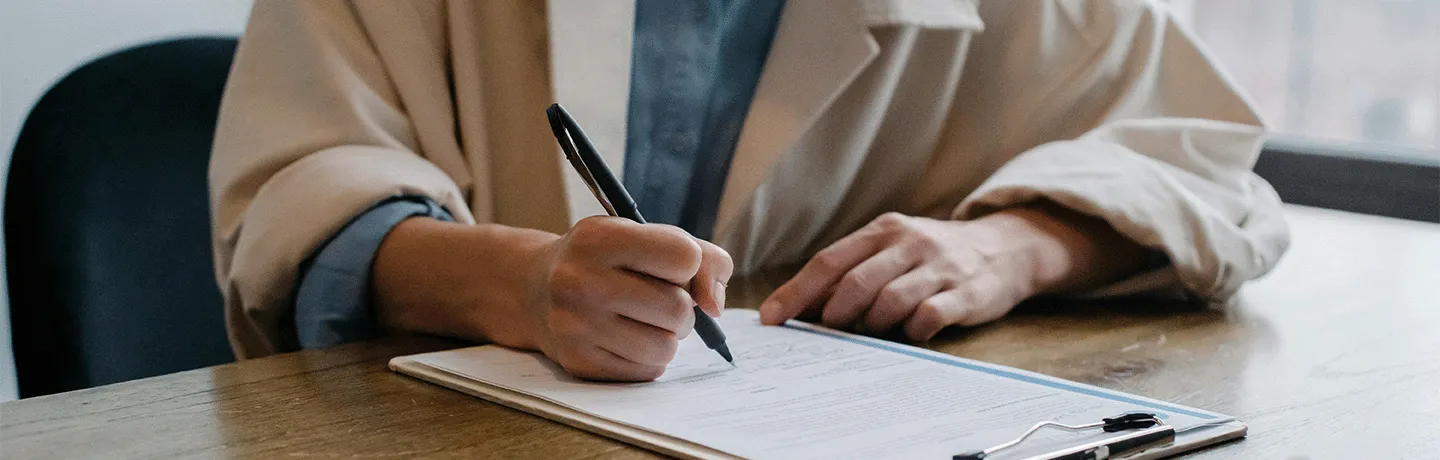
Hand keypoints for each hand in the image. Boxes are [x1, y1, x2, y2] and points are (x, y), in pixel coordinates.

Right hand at [372, 217, 731, 381]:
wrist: (532, 288)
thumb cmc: (604, 259)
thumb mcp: (643, 236)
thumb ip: (701, 257)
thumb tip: (715, 306)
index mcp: (599, 238)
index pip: (684, 257)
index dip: (688, 265)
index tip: (669, 267)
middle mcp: (579, 280)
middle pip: (678, 308)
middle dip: (682, 307)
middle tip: (660, 299)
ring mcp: (574, 325)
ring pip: (666, 347)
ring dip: (668, 337)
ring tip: (646, 321)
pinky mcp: (577, 362)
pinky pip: (646, 371)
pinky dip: (648, 357)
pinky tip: (627, 338)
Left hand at [758, 208, 1143, 340]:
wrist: (1006, 247)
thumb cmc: (932, 255)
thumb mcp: (893, 247)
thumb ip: (853, 269)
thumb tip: (801, 305)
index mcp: (883, 231)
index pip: (829, 261)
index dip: (796, 292)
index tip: (771, 318)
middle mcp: (909, 243)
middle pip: (855, 282)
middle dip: (833, 313)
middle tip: (828, 330)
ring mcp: (939, 267)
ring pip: (889, 301)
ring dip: (871, 324)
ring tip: (872, 331)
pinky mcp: (966, 292)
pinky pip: (929, 317)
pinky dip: (912, 330)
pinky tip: (911, 332)